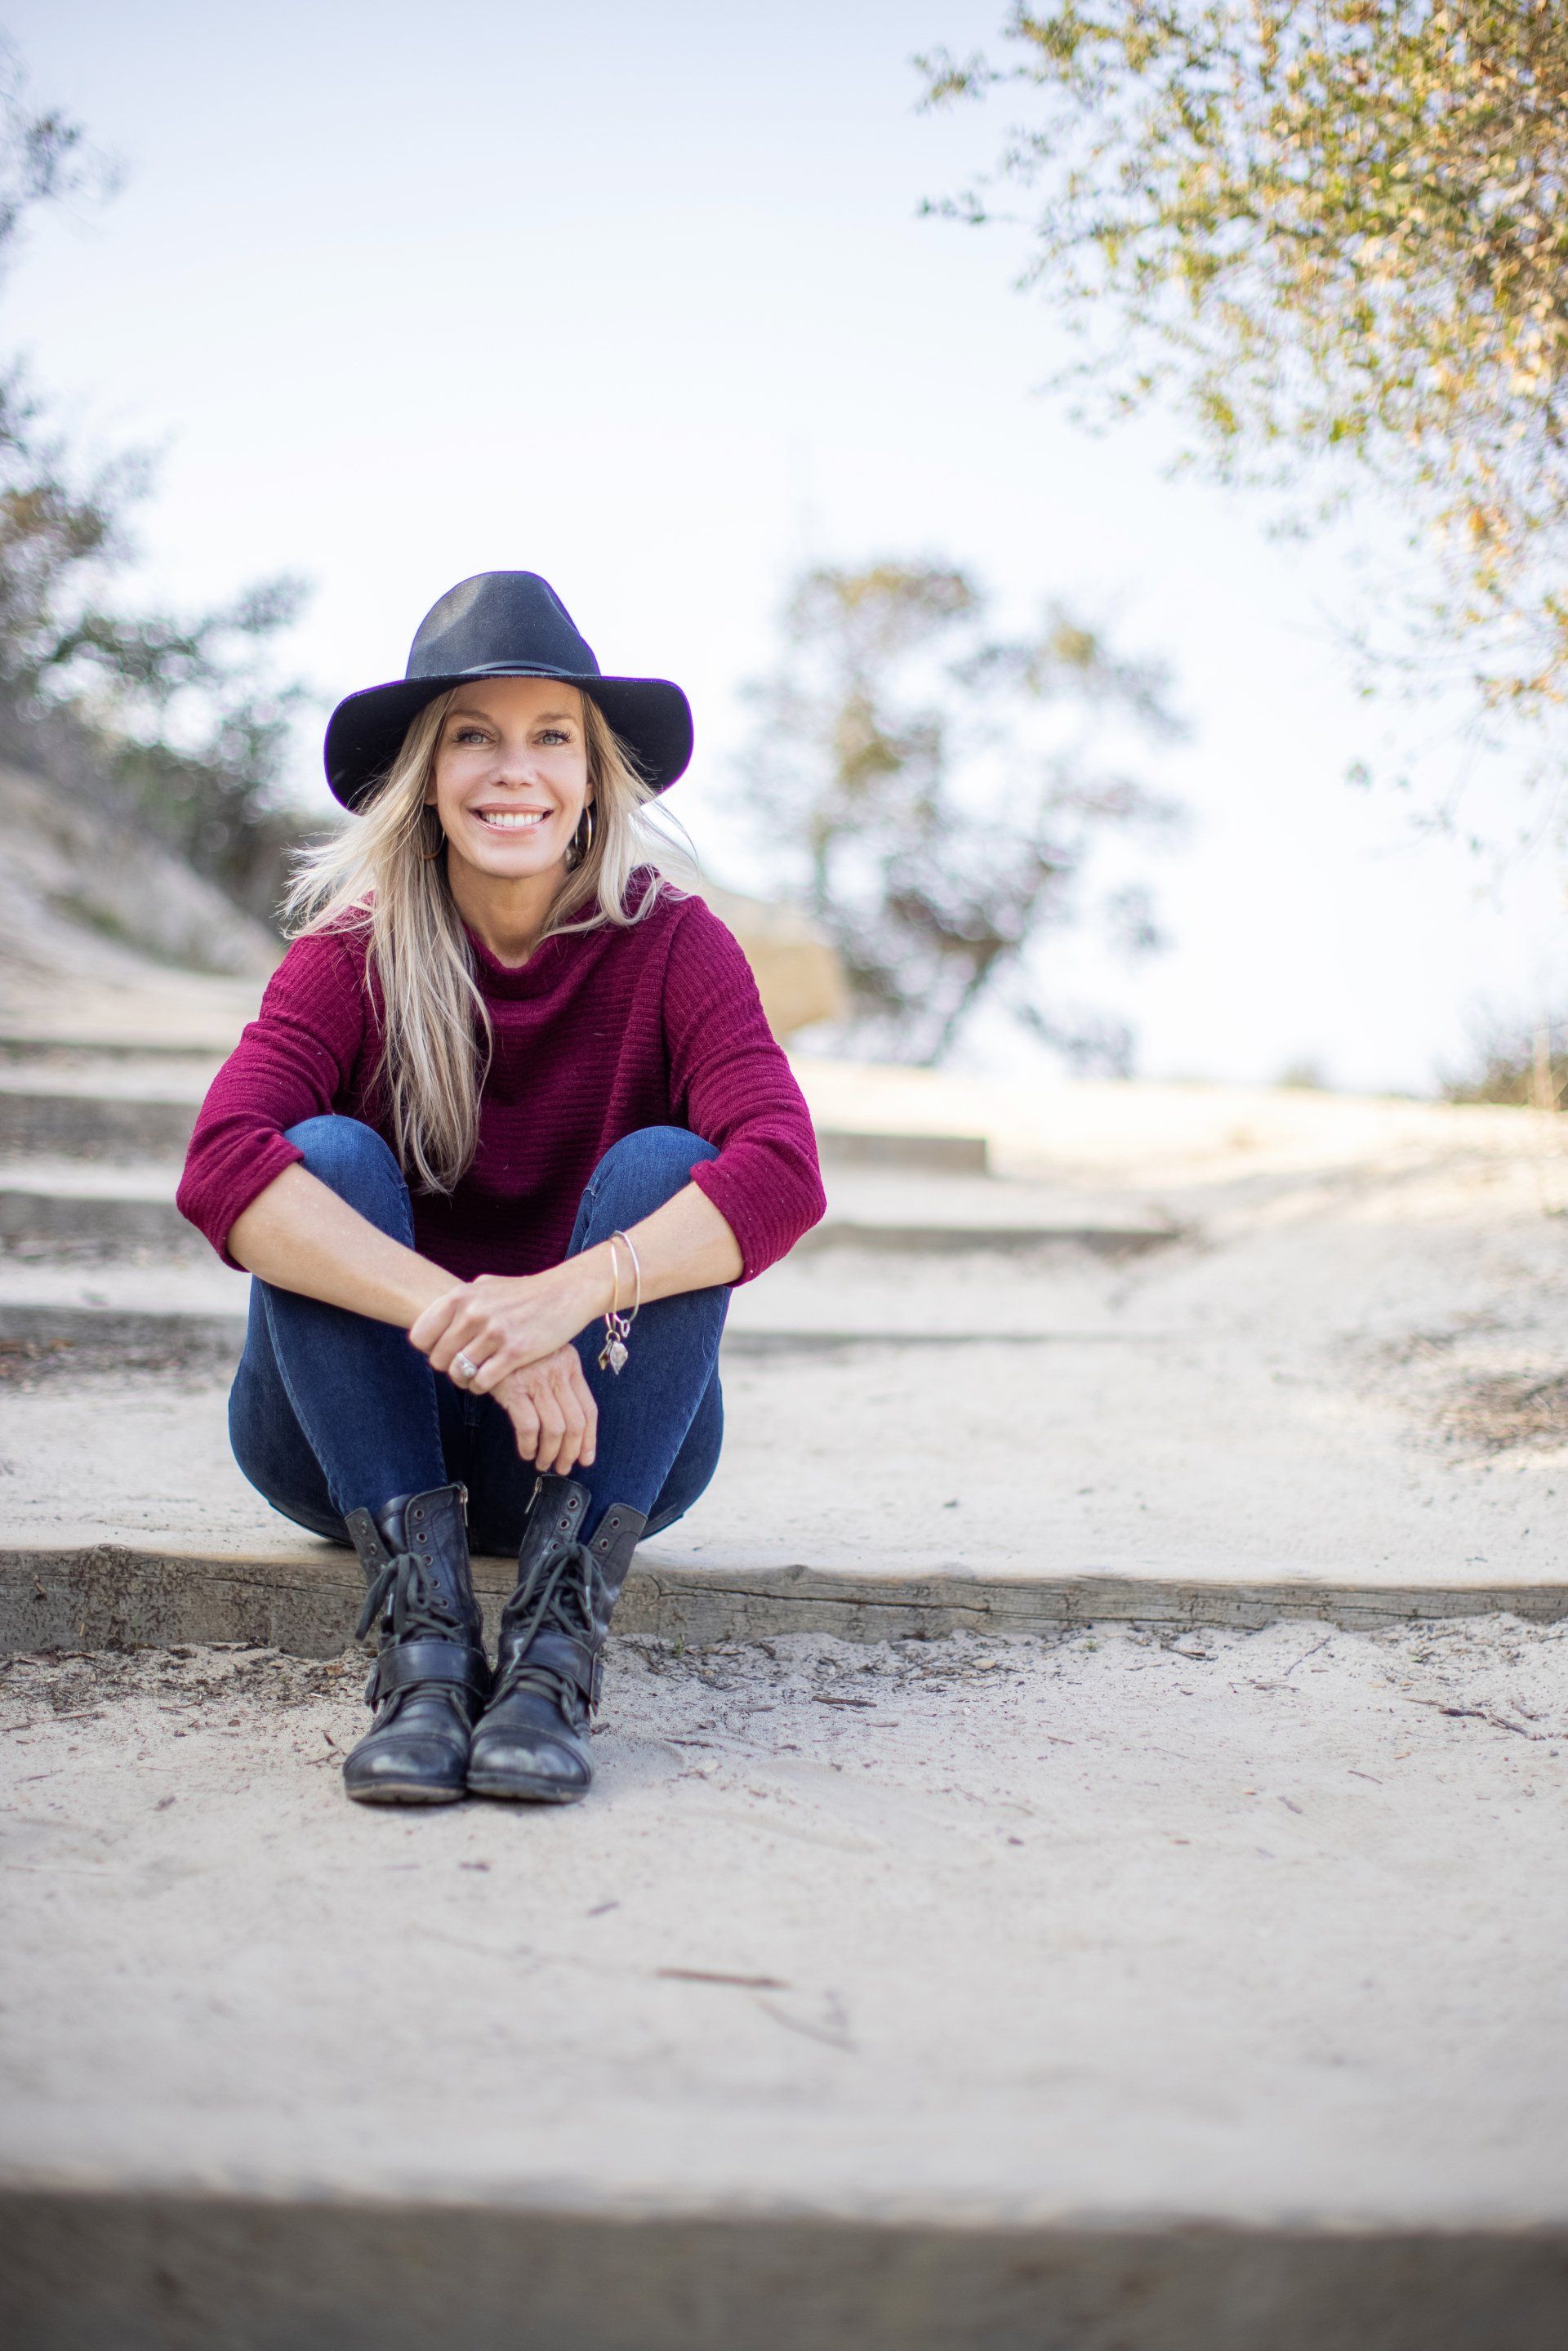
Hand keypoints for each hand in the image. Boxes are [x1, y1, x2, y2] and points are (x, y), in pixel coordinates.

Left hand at [409, 1261, 608, 1393]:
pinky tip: (490, 1381)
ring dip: (466, 1380)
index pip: (420, 1336)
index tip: (445, 1351)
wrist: (566, 1293)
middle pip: (437, 1359)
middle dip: (448, 1368)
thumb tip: (436, 1318)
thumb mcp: (486, 1286)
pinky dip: (482, 1387)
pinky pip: (482, 1382)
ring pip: (458, 1373)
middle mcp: (473, 1313)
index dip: (429, 1349)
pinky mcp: (515, 1352)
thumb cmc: (525, 1292)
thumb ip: (461, 1301)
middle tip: (463, 1367)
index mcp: (461, 1296)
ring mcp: (494, 1333)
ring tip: (476, 1376)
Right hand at [489, 1348, 597, 1473]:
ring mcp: (537, 1380)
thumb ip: (559, 1382)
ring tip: (543, 1463)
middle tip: (563, 1467)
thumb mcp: (546, 1357)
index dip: (589, 1439)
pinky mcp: (513, 1388)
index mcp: (571, 1364)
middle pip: (575, 1423)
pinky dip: (529, 1445)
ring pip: (555, 1428)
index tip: (586, 1458)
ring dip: (550, 1453)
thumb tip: (569, 1427)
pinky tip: (527, 1452)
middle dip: (571, 1452)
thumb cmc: (516, 1352)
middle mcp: (558, 1371)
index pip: (589, 1409)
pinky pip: (529, 1427)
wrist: (485, 1336)